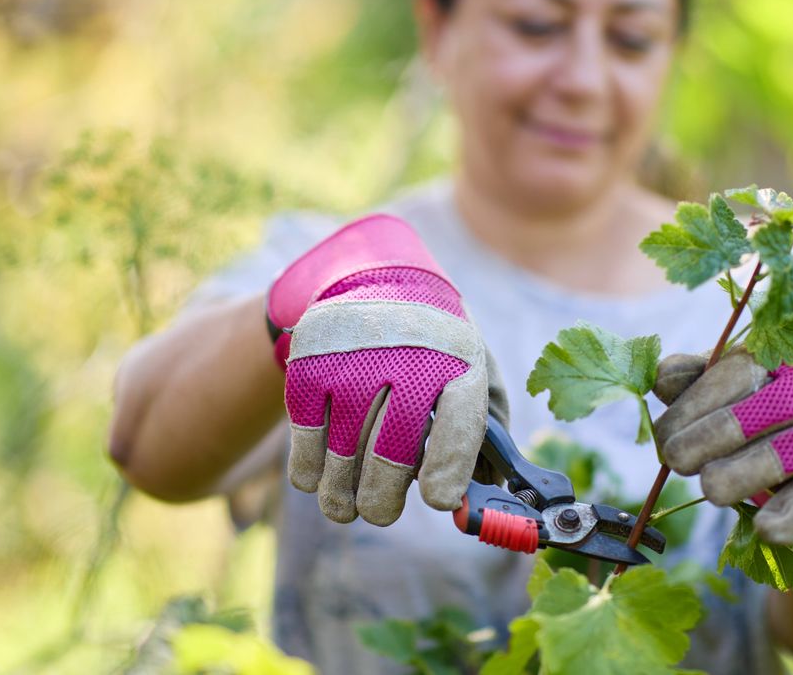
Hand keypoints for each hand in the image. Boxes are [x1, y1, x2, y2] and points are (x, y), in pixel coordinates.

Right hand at [267, 214, 507, 525]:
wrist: (377, 280)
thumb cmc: (435, 350)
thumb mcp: (473, 373)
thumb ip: (486, 437)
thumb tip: (477, 500)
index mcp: (457, 361)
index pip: (457, 420)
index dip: (446, 467)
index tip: (437, 501)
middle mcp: (406, 357)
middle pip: (390, 452)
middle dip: (382, 499)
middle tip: (380, 512)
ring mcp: (353, 361)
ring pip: (343, 454)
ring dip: (341, 495)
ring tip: (345, 506)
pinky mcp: (310, 366)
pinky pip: (306, 439)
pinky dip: (309, 470)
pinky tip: (318, 477)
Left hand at [653, 348, 792, 545]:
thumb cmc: (770, 409)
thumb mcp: (737, 383)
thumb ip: (697, 377)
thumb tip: (660, 378)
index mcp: (782, 357)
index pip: (728, 376)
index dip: (687, 409)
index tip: (663, 436)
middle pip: (743, 421)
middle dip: (697, 445)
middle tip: (677, 461)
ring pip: (772, 461)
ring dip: (731, 479)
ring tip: (712, 488)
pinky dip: (786, 519)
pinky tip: (764, 527)